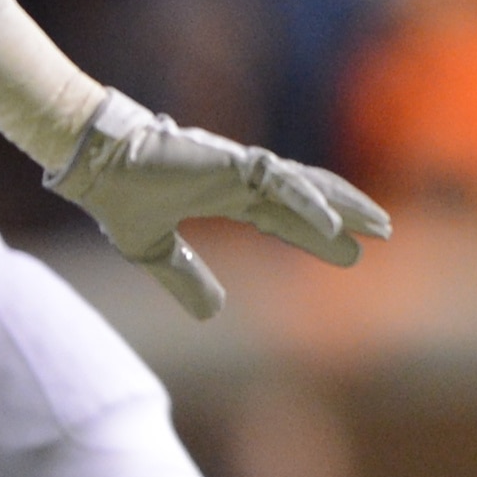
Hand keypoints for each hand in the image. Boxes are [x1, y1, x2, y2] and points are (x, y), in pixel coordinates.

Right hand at [47, 90, 391, 318]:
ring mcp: (240, 167)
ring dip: (345, 204)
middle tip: (384, 233)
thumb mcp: (152, 251)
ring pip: (307, 185)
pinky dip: (310, 202)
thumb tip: (212, 315)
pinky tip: (334, 221)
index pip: (282, 216)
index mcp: (224, 194)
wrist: (93, 162)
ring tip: (380, 224)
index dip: (315, 233)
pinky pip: (281, 183)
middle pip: (308, 198)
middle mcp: (240, 179)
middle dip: (347, 215)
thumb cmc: (116, 193)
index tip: (350, 253)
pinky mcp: (233, 163)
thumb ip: (184, 278)